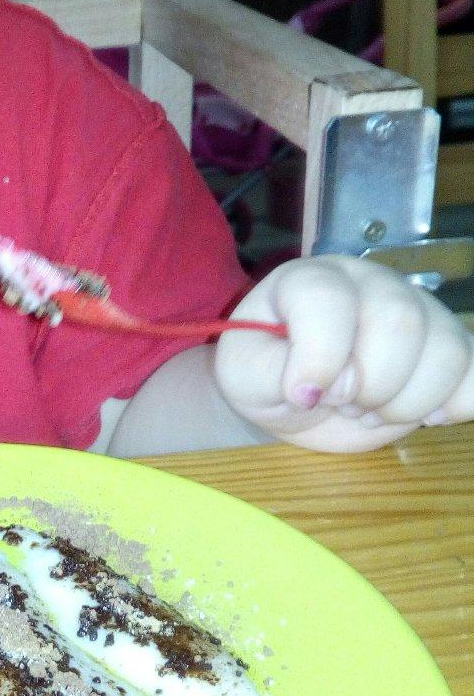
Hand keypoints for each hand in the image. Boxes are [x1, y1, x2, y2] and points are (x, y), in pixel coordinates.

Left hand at [214, 255, 473, 451]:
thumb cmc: (266, 375)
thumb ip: (268, 371)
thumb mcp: (242, 376)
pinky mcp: (447, 347)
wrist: (293, 398)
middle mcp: (370, 283)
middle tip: (343, 403)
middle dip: (370, 384)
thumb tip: (320, 386)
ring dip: (406, 402)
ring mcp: (417, 310)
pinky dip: (457, 404)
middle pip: (400, 322)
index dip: (320, 356)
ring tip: (371, 409)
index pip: (328, 300)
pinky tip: (422, 415)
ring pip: (447, 350)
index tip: (303, 395)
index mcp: (310, 280)